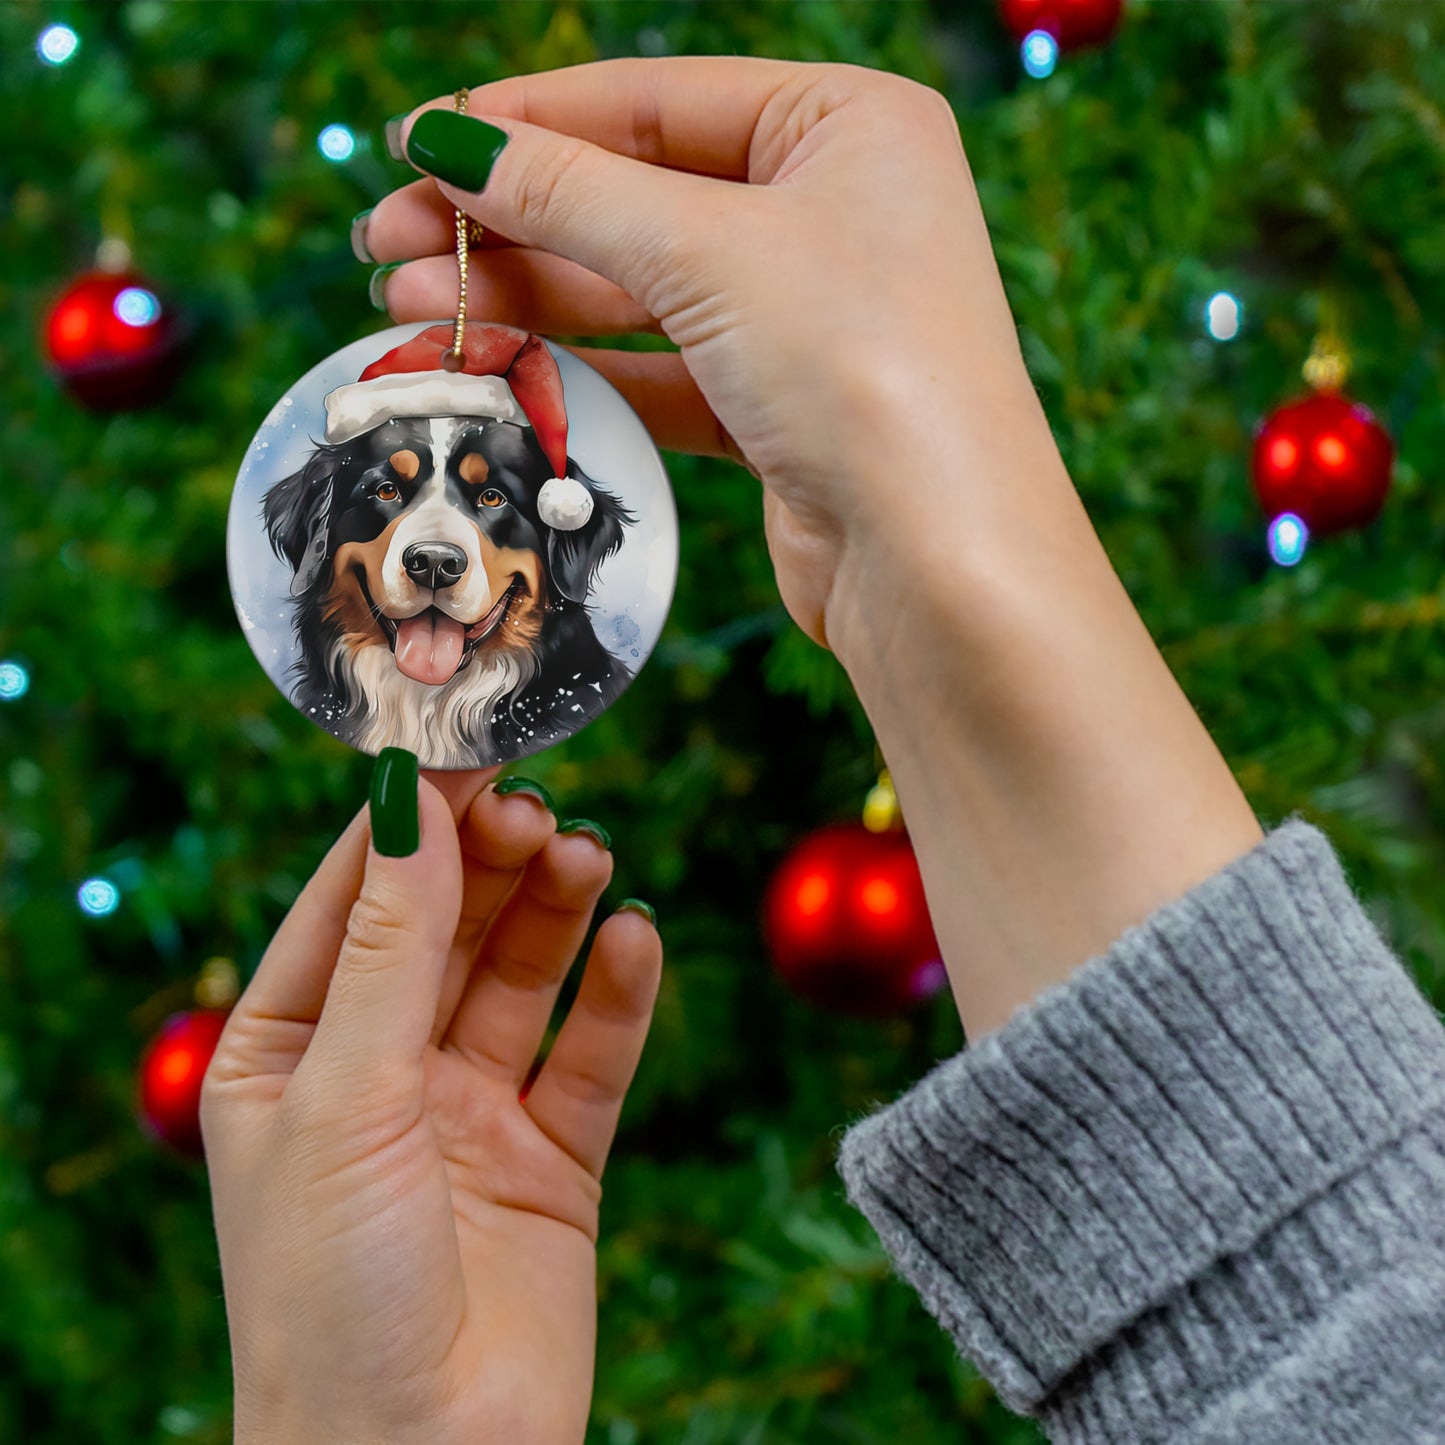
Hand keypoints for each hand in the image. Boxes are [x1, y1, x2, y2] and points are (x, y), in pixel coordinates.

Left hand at [201, 768, 660, 1444]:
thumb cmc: (330, 1293)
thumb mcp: (344, 1096)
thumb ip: (390, 947)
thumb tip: (408, 803)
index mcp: (290, 1052)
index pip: (352, 903)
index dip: (409, 825)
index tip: (466, 750)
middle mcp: (380, 1073)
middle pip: (447, 928)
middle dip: (491, 862)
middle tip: (541, 808)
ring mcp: (469, 1114)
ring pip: (522, 977)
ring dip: (556, 911)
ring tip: (589, 857)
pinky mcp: (552, 1159)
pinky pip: (590, 1055)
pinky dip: (617, 994)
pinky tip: (635, 939)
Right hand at [362, 56, 1048, 653]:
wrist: (937, 560)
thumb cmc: (862, 369)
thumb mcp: (707, 251)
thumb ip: (571, 192)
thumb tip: (451, 142)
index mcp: (847, 125)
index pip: (655, 100)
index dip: (527, 121)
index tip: (416, 142)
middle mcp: (833, 211)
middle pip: (636, 195)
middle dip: (508, 220)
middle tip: (387, 242)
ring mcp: (808, 315)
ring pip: (639, 289)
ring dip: (525, 298)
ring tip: (409, 308)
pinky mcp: (781, 408)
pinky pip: (661, 370)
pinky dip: (581, 371)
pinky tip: (494, 367)